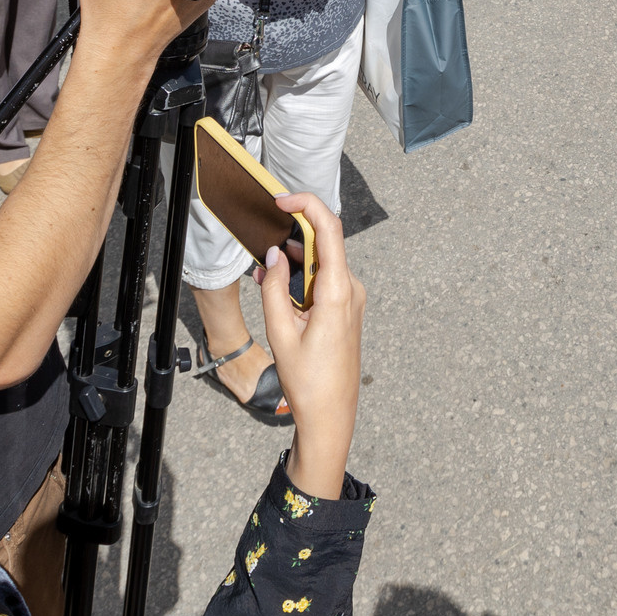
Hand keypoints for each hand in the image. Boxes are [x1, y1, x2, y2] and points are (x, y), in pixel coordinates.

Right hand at [256, 191, 362, 498]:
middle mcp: (351, 290)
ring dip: (295, 262)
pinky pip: (325, 281)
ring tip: (266, 278)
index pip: (329, 229)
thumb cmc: (309, 381)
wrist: (332, 416)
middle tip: (264, 246)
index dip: (306, 205)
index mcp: (339, 292)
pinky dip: (302, 279)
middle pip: (324, 244)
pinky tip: (280, 292)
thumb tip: (275, 255)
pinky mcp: (347, 309)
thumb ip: (274, 288)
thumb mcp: (281, 332)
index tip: (282, 199)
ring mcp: (351, 300)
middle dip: (293, 238)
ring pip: (322, 264)